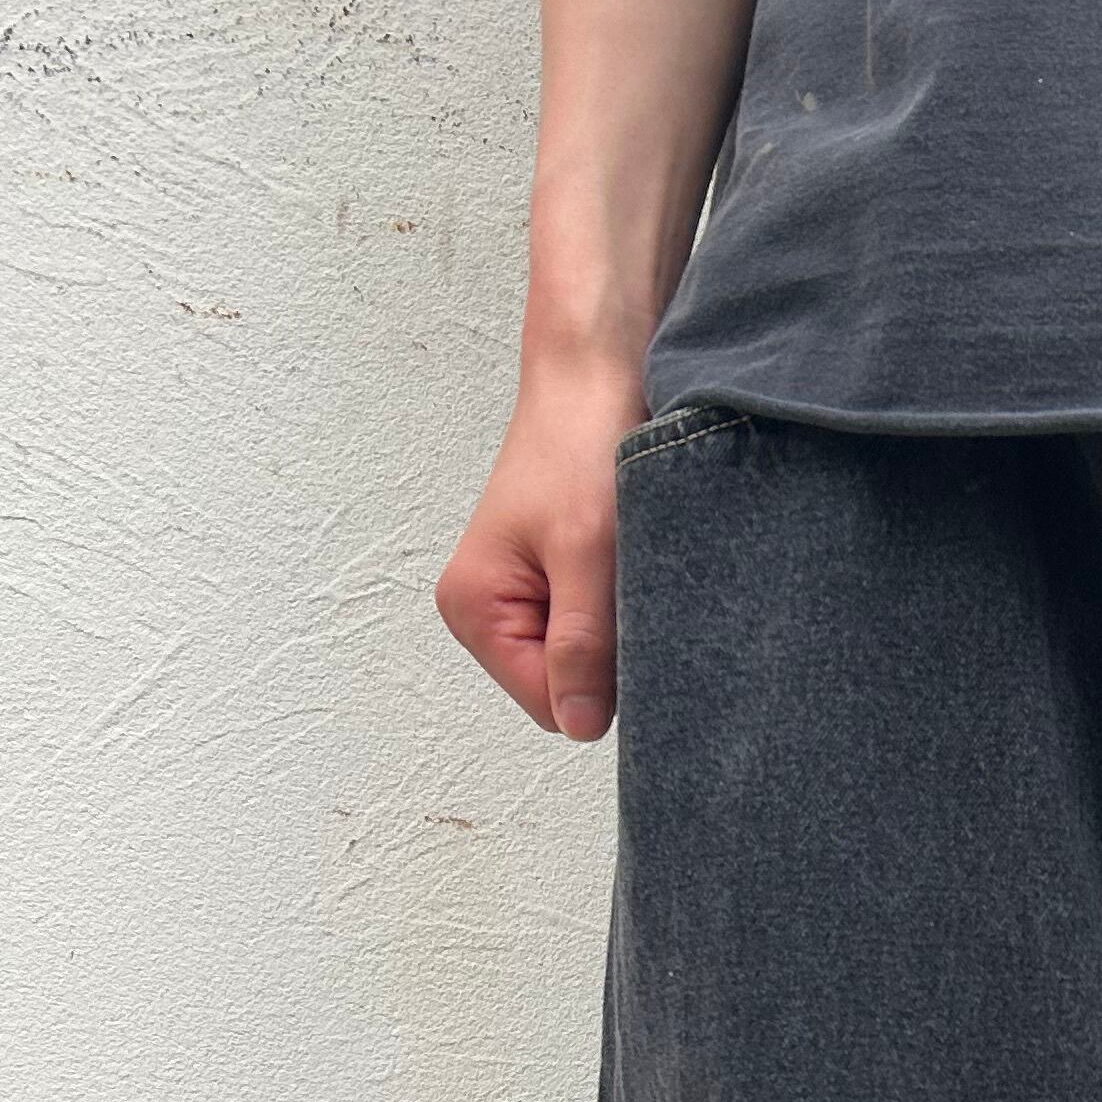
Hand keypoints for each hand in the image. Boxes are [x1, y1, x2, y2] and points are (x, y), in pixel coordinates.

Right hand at [433, 345, 646, 741]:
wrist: (593, 377)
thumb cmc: (582, 447)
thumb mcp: (587, 554)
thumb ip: (582, 646)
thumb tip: (578, 725)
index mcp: (473, 610)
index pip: (548, 704)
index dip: (599, 682)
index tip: (628, 622)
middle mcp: (484, 612)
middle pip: (564, 688)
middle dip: (606, 654)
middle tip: (627, 585)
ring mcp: (516, 599)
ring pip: (585, 661)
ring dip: (616, 627)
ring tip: (622, 563)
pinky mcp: (548, 582)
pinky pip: (593, 628)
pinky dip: (618, 606)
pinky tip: (623, 560)